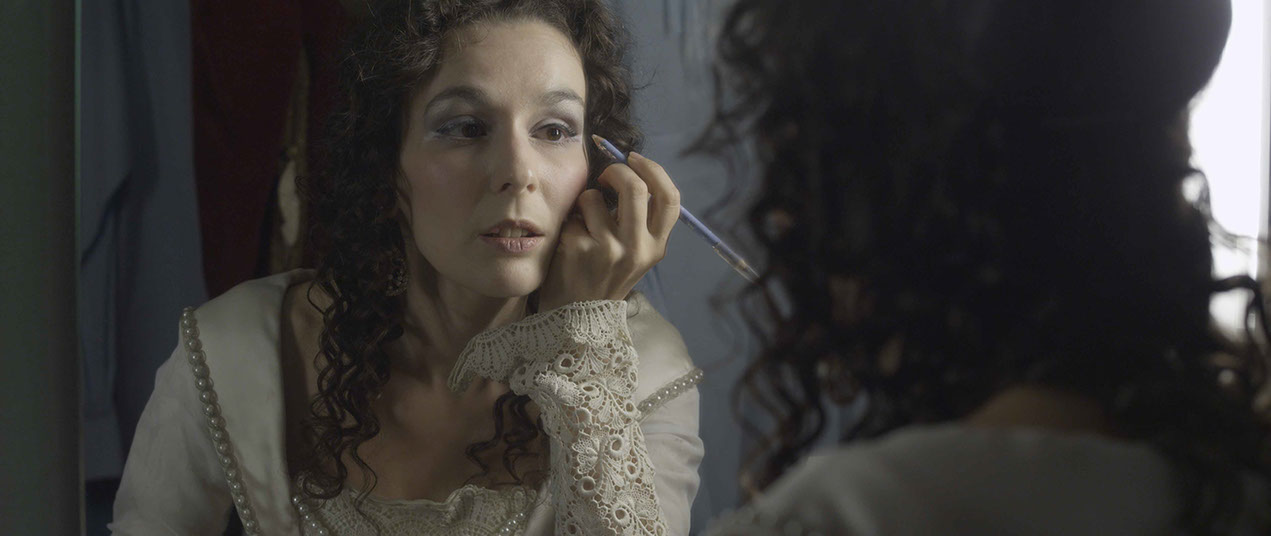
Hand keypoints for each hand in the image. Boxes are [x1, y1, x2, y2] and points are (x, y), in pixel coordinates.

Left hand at [539, 152, 679, 310]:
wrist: (578, 318)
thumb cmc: (605, 276)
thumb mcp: (636, 254)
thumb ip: (639, 219)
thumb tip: (630, 169)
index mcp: (656, 247)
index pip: (670, 198)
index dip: (653, 170)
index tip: (635, 159)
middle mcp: (637, 249)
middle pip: (635, 187)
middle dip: (616, 171)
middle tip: (605, 176)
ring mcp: (608, 251)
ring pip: (594, 197)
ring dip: (585, 201)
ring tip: (583, 220)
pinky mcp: (579, 251)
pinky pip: (572, 215)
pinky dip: (569, 221)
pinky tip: (569, 242)